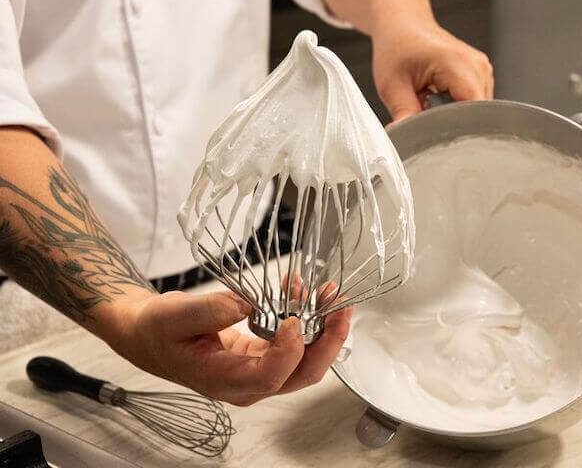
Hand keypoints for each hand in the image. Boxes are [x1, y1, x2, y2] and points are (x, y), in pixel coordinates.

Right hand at [105, 285, 350, 405]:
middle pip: (301, 374)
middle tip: (339, 305)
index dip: (290, 350)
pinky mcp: (263, 357)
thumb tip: (248, 304)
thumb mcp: (173, 315)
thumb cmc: (158, 329)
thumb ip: (209, 310)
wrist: (149, 335)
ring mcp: (259, 372)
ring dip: (323, 326)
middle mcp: (248, 384)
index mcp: (224, 380)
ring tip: (326, 291)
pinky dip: (306, 318)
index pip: (269, 377)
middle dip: (328, 340)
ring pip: (305, 360)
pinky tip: (302, 291)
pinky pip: (295, 344)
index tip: (295, 317)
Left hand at [371, 14, 493, 121]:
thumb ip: (403, 115)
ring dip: (453, 115)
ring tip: (430, 100)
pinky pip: (474, 104)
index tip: (433, 133)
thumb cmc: (397, 46)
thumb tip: (406, 141)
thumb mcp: (392, 85)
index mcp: (458, 64)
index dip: (455, 128)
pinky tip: (438, 98)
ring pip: (476, 113)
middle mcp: (477, 66)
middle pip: (475, 115)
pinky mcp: (480, 77)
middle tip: (424, 112)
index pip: (472, 112)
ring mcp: (482, 71)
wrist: (403, 24)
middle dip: (451, 123)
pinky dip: (455, 108)